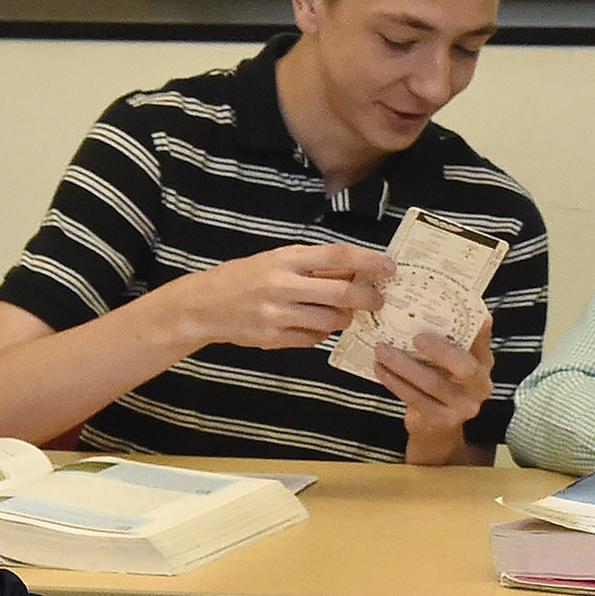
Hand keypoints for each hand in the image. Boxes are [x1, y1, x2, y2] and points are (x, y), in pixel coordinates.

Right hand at [178, 242, 393, 353]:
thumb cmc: (245, 278)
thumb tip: (355, 270)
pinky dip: (320, 334)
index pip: (337, 255)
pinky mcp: (273, 339)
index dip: (368, 261)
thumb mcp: (277, 261)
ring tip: (343, 315)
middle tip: (378, 302)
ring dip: (345, 319)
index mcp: (286, 259)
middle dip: (367, 299)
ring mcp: (278, 314)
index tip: (390, 268)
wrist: (204, 305)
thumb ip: (312, 266)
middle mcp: (283, 284)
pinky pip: (312, 340)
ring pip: (330, 321)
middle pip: (341, 292)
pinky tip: (315, 327)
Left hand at [371, 314, 494, 466]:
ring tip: (382, 350)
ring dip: (405, 365)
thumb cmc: (442, 382)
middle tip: (416, 337)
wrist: (436, 428)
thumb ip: (452, 338)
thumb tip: (443, 301)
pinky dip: (395, 383)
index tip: (460, 313)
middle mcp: (480, 387)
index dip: (476, 330)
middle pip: (464, 367)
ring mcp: (462, 407)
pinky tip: (380, 370)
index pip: (482, 343)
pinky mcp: (440, 421)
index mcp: (484, 364)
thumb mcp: (451, 361)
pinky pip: (415, 399)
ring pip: (433, 383)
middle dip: (440, 351)